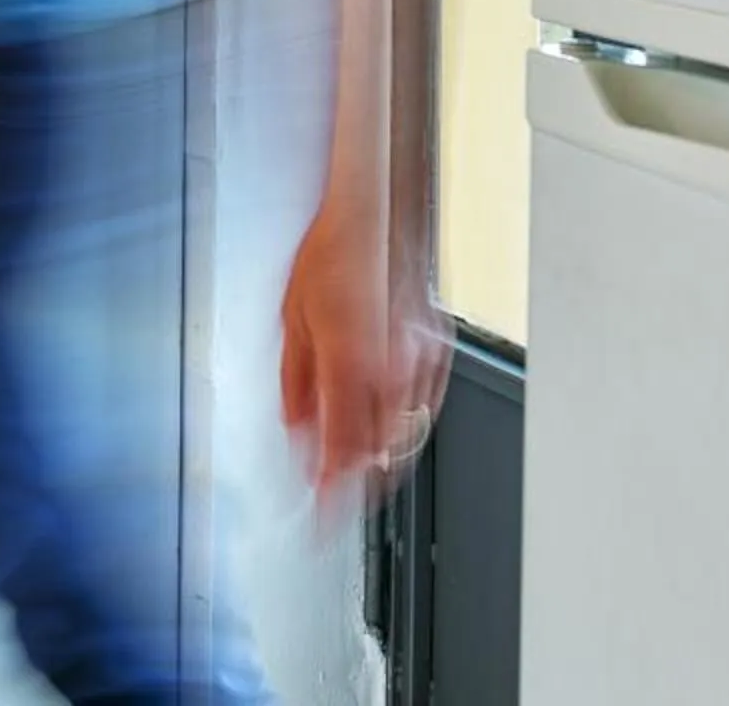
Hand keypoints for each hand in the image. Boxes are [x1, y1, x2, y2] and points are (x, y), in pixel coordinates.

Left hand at [279, 197, 450, 502]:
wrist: (379, 216)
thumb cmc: (331, 254)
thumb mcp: (292, 318)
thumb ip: (295, 378)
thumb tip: (293, 422)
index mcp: (350, 363)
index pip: (342, 445)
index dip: (331, 486)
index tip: (319, 511)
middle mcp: (391, 368)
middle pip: (378, 449)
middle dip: (355, 480)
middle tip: (331, 496)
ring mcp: (420, 360)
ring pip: (404, 432)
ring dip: (378, 458)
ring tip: (351, 470)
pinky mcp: (436, 350)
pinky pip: (422, 404)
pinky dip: (400, 426)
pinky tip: (383, 430)